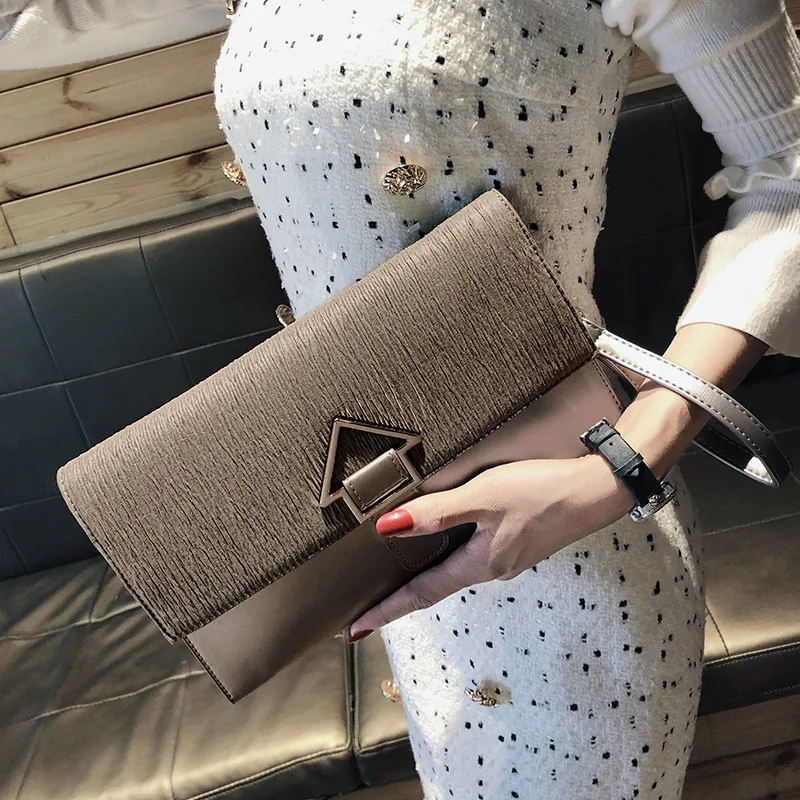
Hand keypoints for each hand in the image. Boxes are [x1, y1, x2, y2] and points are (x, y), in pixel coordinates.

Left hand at [347, 454, 632, 641]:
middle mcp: (492, 569)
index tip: (355, 630)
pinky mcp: (517, 545)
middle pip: (435, 588)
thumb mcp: (485, 496)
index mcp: (480, 564)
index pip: (421, 594)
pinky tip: (442, 547)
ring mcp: (506, 559)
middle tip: (368, 610)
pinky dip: (447, 559)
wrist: (596, 490)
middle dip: (400, 601)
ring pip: (454, 572)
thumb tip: (389, 527)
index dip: (386, 610)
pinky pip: (472, 557)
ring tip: (395, 580)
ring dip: (423, 580)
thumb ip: (438, 512)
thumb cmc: (542, 490)